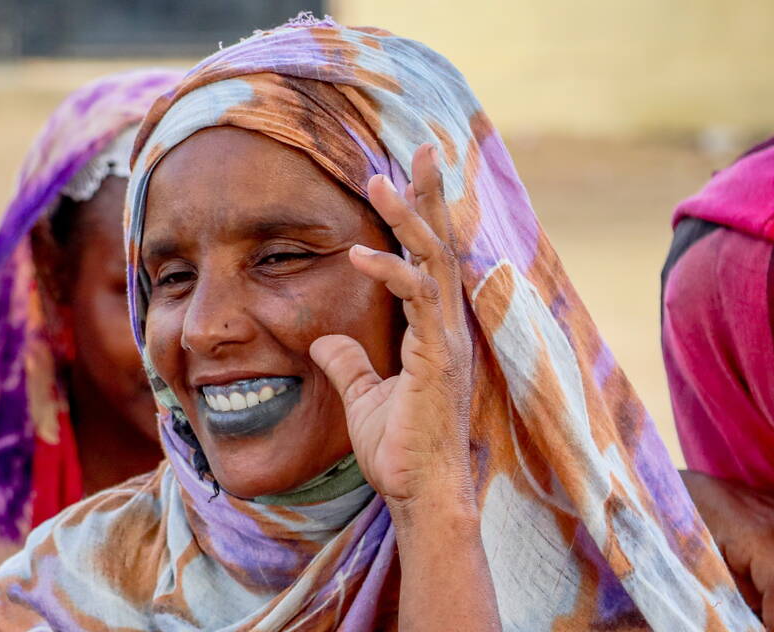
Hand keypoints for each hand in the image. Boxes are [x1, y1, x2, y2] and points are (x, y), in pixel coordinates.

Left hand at [311, 143, 476, 513]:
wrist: (421, 494)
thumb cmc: (400, 452)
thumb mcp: (364, 397)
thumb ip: (349, 364)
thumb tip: (325, 339)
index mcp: (435, 332)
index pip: (430, 260)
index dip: (422, 217)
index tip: (410, 175)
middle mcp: (448, 328)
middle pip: (443, 245)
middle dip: (432, 196)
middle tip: (424, 147)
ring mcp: (447, 341)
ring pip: (434, 261)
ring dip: (409, 218)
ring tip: (381, 181)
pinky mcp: (437, 359)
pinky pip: (417, 301)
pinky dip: (390, 272)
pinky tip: (358, 254)